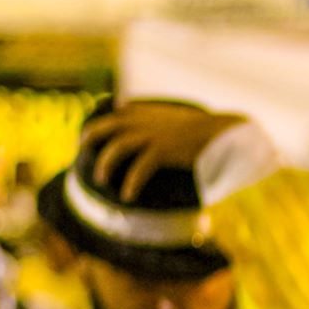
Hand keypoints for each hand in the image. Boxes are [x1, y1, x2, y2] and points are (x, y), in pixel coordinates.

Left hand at [83, 101, 243, 202]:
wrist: (222, 133)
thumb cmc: (203, 129)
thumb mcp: (176, 118)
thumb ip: (158, 120)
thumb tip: (145, 128)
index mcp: (145, 112)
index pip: (113, 114)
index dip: (97, 126)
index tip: (89, 139)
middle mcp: (143, 121)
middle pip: (103, 127)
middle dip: (89, 141)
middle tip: (85, 156)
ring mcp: (151, 135)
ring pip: (116, 148)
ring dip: (105, 166)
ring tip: (102, 181)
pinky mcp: (161, 150)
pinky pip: (139, 169)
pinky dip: (131, 184)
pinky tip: (128, 196)